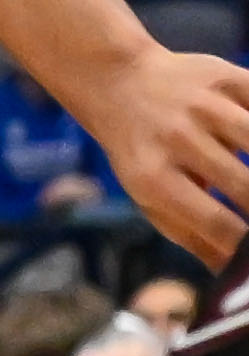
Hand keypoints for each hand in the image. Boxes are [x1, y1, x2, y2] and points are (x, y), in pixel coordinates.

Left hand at [71, 45, 248, 268]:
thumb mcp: (151, 198)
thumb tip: (229, 277)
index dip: (246, 244)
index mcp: (153, 177)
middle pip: (244, 183)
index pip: (213, 220)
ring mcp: (202, 106)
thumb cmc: (144, 155)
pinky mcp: (225, 77)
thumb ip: (193, 235)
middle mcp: (176, 140)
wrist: (119, 84)